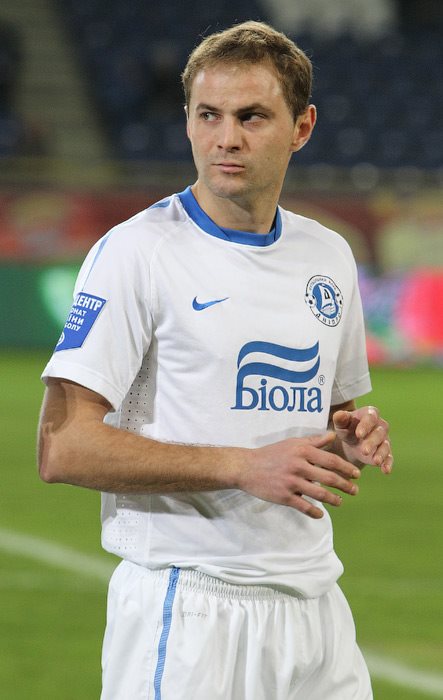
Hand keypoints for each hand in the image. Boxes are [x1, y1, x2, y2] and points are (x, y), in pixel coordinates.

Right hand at [241, 432, 361, 518]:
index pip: (331, 460)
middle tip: (355, 490)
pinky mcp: (284, 496)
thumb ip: (313, 441)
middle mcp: (299, 466)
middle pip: (329, 478)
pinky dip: (315, 512)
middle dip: (345, 485)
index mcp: (302, 451)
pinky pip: (304, 506)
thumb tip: (333, 436)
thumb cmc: (272, 453)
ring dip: (334, 499)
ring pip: (320, 494)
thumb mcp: (292, 443)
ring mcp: (292, 482)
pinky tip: (321, 513)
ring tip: (340, 502)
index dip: (346, 468)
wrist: (246, 467)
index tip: (357, 475)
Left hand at [332, 406, 392, 473]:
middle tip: (364, 451)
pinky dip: (388, 464)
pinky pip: (389, 457)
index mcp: (370, 414)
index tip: (358, 434)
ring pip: (385, 446)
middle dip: (372, 442)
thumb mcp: (341, 423)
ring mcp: (384, 439)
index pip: (370, 417)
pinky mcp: (386, 452)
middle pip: (379, 433)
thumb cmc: (346, 428)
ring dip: (381, 454)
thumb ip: (340, 419)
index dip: (366, 425)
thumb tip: (339, 415)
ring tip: (376, 461)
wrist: (351, 440)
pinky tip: (386, 470)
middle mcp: (380, 426)